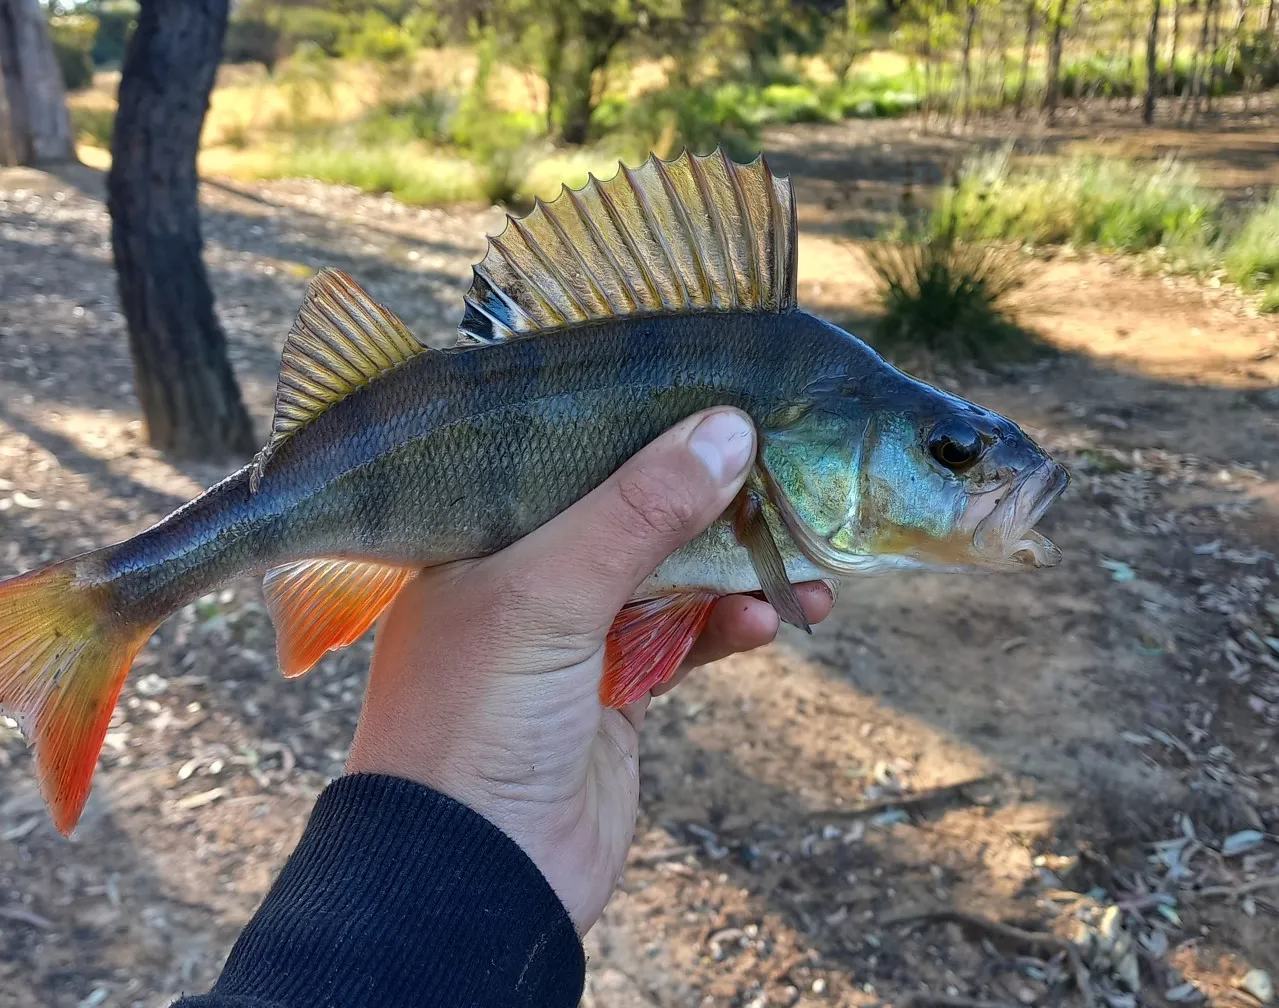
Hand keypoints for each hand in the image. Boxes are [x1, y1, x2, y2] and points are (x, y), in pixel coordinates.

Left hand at [345, 407, 833, 932]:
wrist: (474, 883)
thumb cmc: (478, 717)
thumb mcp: (549, 594)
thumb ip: (639, 510)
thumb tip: (729, 428)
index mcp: (479, 536)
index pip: (566, 454)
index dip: (641, 424)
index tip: (717, 394)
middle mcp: (521, 577)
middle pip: (628, 513)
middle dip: (705, 498)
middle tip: (780, 471)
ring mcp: (570, 637)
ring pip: (668, 577)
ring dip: (735, 567)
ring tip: (804, 559)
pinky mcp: (614, 694)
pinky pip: (685, 641)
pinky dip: (729, 626)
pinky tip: (771, 617)